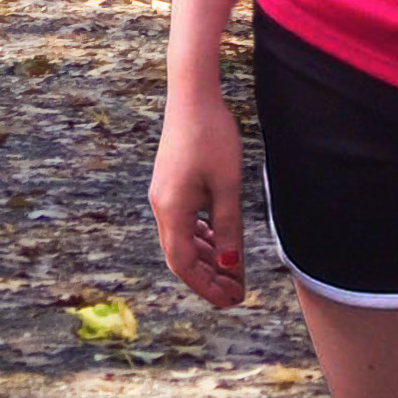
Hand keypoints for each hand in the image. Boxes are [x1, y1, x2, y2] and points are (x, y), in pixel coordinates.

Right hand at [150, 83, 246, 306]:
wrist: (192, 97)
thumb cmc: (212, 137)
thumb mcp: (227, 186)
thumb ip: (228, 227)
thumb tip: (231, 265)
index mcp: (172, 211)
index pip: (184, 265)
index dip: (207, 287)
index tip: (231, 300)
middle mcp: (162, 207)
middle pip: (181, 256)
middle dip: (208, 277)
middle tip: (235, 293)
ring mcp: (164, 195)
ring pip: (182, 240)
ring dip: (206, 258)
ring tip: (232, 271)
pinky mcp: (170, 185)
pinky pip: (183, 222)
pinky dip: (201, 237)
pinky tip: (219, 240)